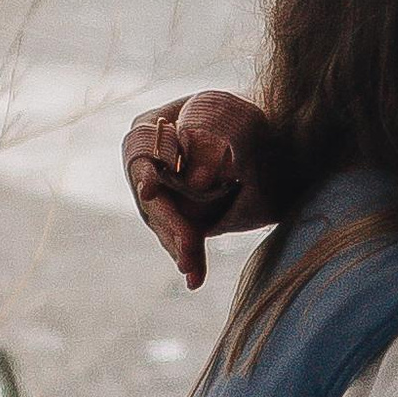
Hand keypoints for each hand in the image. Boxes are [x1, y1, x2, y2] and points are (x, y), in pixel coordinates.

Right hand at [123, 89, 279, 291]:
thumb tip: (197, 182)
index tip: (151, 190)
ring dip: (178, 246)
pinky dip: (188, 255)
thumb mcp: (231, 117)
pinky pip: (178, 236)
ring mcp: (160, 191)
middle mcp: (148, 162)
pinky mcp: (177, 213)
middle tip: (186, 248)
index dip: (146, 173)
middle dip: (169, 224)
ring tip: (192, 269)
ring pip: (163, 223)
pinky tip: (194, 279)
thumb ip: (211, 142)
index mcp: (151, 127)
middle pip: (151, 196)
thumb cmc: (241, 117)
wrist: (257, 134)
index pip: (140, 151)